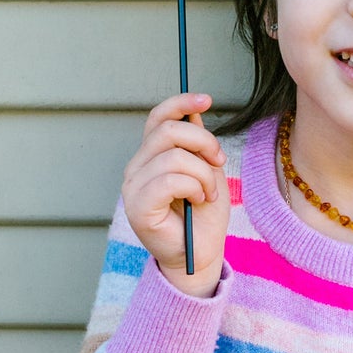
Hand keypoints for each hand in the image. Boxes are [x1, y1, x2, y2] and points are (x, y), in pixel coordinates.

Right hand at [121, 93, 230, 296]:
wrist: (201, 252)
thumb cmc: (203, 213)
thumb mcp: (206, 168)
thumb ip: (196, 142)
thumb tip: (195, 110)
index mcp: (151, 154)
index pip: (159, 117)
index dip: (181, 102)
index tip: (207, 99)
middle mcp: (137, 167)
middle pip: (169, 130)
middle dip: (204, 141)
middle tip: (219, 161)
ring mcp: (133, 187)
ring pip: (174, 156)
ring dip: (203, 173)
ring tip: (208, 192)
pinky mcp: (137, 207)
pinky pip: (170, 180)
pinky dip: (194, 187)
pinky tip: (198, 200)